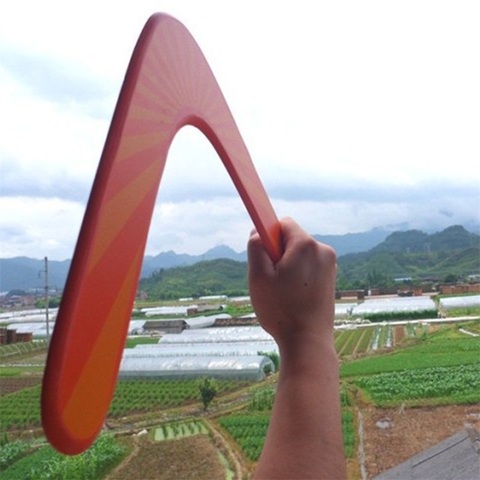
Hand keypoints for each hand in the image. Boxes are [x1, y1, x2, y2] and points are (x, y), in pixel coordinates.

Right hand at [247, 217, 336, 348]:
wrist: (308, 342)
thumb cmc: (281, 310)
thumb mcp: (258, 276)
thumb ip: (256, 246)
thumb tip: (258, 231)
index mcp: (306, 245)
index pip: (282, 224)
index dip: (268, 238)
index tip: (264, 257)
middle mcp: (323, 250)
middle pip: (291, 239)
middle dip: (278, 254)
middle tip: (272, 280)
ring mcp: (330, 265)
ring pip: (299, 254)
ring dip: (287, 266)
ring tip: (283, 292)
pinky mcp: (331, 278)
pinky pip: (308, 266)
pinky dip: (298, 275)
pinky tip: (294, 297)